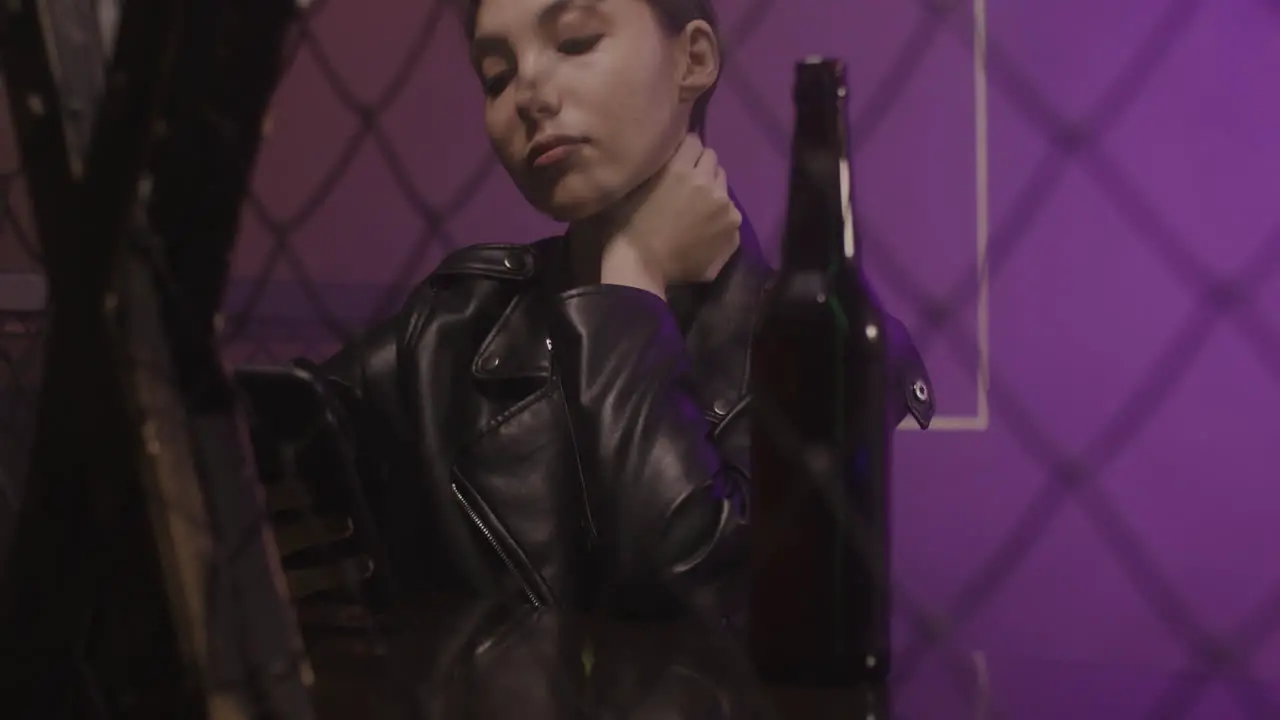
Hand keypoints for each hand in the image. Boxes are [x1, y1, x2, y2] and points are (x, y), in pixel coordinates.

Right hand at [601, 134, 741, 294]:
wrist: (641, 267)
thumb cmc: (627, 227)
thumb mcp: (637, 185)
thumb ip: (660, 166)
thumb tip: (674, 154)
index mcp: (681, 168)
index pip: (694, 141)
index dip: (686, 150)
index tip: (679, 160)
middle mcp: (708, 182)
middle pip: (713, 160)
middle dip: (702, 168)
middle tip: (688, 186)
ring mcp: (725, 207)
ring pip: (724, 188)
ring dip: (713, 193)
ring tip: (697, 211)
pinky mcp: (733, 230)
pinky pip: (730, 214)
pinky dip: (720, 218)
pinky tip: (704, 232)